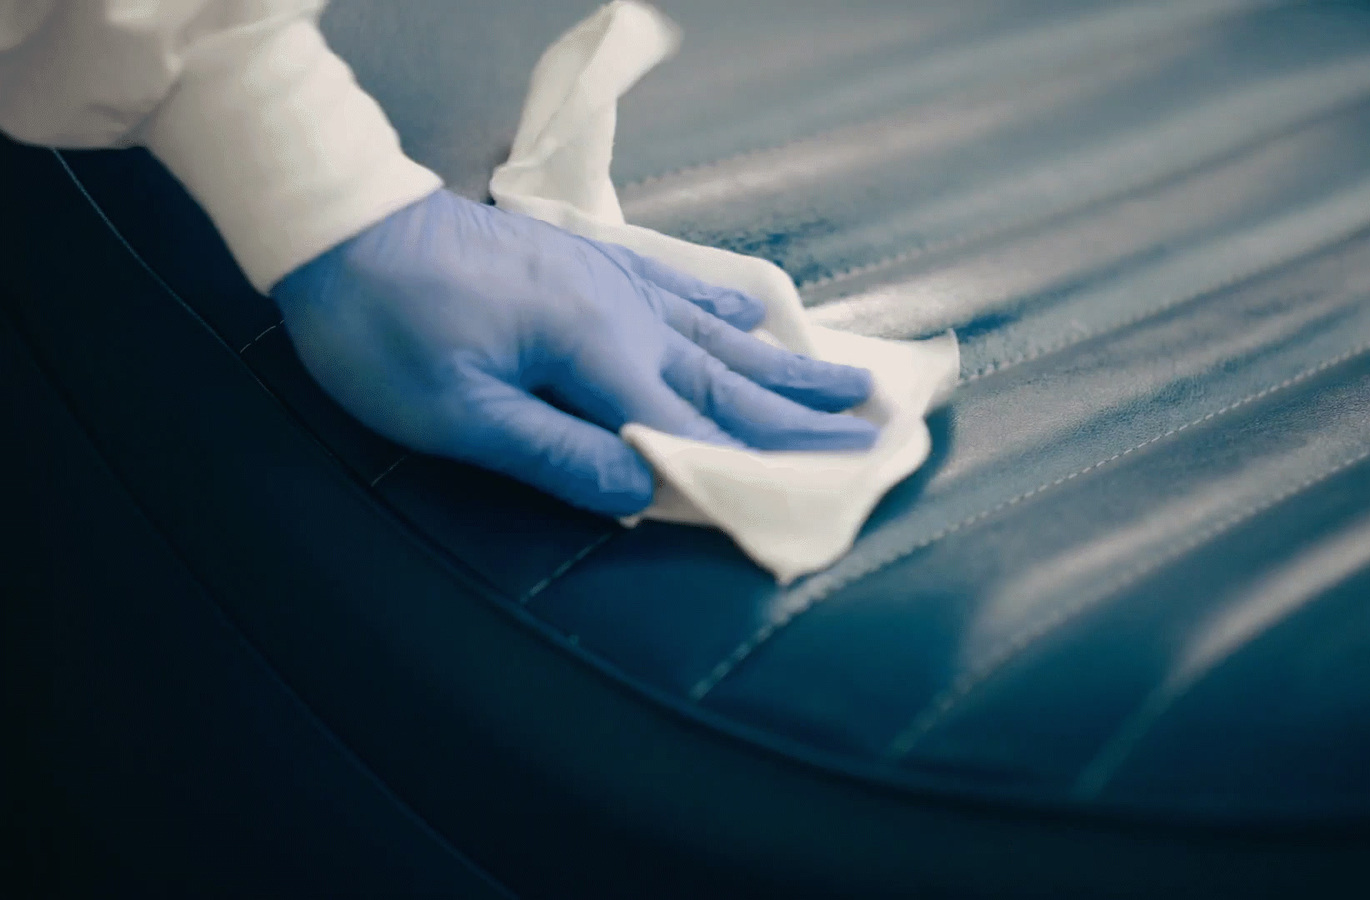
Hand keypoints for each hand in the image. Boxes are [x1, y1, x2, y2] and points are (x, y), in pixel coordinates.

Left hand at [270, 189, 876, 515]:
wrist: (339, 222)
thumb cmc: (381, 326)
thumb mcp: (452, 411)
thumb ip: (553, 453)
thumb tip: (640, 491)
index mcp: (595, 352)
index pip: (693, 427)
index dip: (760, 469)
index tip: (831, 495)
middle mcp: (622, 313)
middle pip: (730, 380)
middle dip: (807, 418)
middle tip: (881, 435)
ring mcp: (610, 283)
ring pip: (718, 336)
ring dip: (789, 368)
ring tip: (854, 382)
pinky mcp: (588, 266)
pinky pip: (679, 290)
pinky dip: (727, 312)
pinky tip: (757, 318)